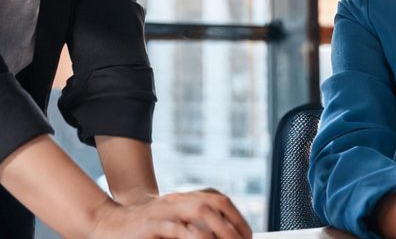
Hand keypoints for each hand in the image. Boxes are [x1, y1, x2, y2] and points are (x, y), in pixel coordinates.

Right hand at [90, 189, 251, 238]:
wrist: (109, 224)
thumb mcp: (172, 224)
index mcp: (184, 198)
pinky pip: (174, 228)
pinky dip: (190, 236)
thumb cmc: (144, 229)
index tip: (248, 234)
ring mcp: (165, 210)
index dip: (236, 215)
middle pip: (213, 203)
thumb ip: (193, 227)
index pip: (218, 198)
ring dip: (218, 229)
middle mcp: (177, 200)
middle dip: (232, 223)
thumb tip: (223, 235)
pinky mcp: (151, 224)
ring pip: (198, 211)